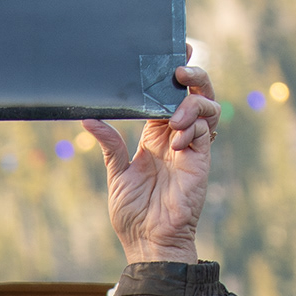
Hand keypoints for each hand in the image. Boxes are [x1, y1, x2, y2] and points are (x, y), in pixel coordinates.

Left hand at [81, 55, 218, 266]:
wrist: (148, 242)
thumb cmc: (132, 214)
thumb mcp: (116, 173)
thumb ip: (109, 144)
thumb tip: (88, 118)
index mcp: (154, 136)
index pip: (167, 96)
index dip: (171, 75)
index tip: (173, 54)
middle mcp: (175, 137)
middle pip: (195, 93)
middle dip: (193, 76)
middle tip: (180, 69)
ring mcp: (191, 147)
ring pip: (207, 106)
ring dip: (192, 104)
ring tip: (173, 119)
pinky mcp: (201, 160)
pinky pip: (206, 130)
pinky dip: (193, 127)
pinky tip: (176, 140)